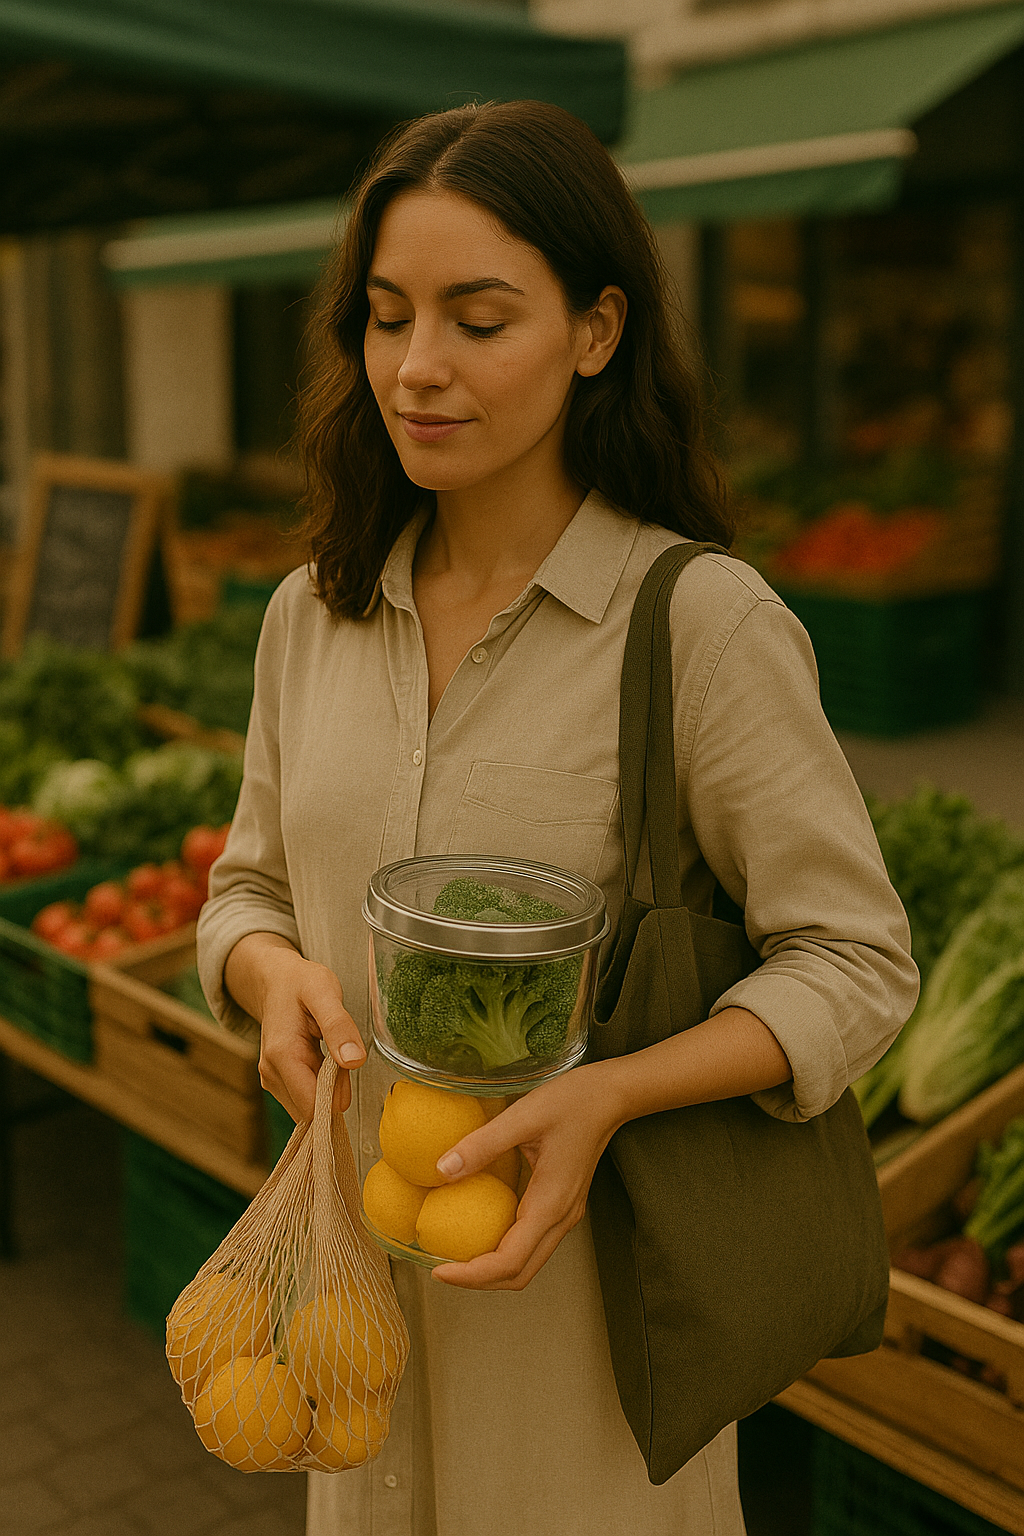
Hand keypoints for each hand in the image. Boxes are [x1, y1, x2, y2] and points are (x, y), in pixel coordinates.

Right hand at [224, 933, 365, 1122]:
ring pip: (309, 1107)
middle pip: (312, 1110)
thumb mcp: (324, 992)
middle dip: (334, 1091)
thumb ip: (339, 1026)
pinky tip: (322, 1059)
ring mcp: (271, 1079)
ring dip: (328, 1088)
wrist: (276, 980)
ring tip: (329, 1051)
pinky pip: (305, 1098)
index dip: (336, 1096)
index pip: (312, 1107)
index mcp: (281, 1055)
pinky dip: (321, 1085)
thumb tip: (354, 1061)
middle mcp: (270, 1073)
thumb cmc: (300, 982)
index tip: (347, 1068)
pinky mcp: (277, 1081)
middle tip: (340, 1053)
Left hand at [429, 1061, 626, 1291]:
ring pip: (527, 1263)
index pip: (510, 1262)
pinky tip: (481, 1230)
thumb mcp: (522, 1117)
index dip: (472, 1275)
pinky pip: (532, 1243)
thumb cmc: (572, 1102)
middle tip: (440, 1268)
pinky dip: (504, 1250)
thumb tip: (442, 1170)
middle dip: (478, 1280)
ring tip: (456, 1255)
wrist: (611, 1096)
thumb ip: (482, 1144)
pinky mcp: (562, 1206)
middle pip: (520, 1274)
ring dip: (492, 1269)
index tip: (438, 1270)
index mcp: (551, 1204)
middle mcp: (561, 1218)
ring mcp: (565, 1215)